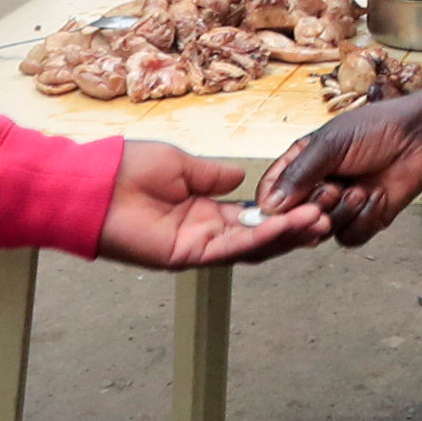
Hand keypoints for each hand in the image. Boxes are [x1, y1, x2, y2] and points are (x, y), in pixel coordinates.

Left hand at [95, 141, 331, 268]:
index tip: (311, 199)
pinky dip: (260, 239)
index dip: (282, 211)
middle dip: (295, 228)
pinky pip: (230, 249)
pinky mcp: (186, 256)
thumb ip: (212, 175)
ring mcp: (197, 246)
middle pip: (259, 236)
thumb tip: (240, 177)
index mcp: (204, 208)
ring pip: (252, 247)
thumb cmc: (127, 168)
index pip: (252, 216)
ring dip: (287, 235)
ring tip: (320, 221)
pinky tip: (288, 226)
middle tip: (328, 216)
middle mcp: (205, 231)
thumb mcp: (181, 163)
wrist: (93, 183)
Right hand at [258, 93, 421, 247]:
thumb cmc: (376, 129)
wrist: (419, 139)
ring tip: (360, 189)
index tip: (284, 211)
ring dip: (343, 212)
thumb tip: (270, 205)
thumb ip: (299, 174)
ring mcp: (339, 206)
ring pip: (322, 232)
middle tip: (333, 189)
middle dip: (315, 207)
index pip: (272, 193)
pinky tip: (376, 196)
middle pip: (296, 219)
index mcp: (301, 164)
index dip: (274, 208)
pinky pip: (350, 236)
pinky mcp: (362, 221)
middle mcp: (316, 187)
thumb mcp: (330, 144)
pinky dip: (363, 219)